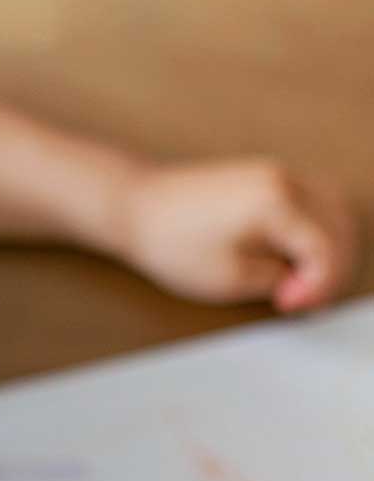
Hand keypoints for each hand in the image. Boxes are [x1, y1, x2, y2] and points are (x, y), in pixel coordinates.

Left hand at [118, 159, 359, 311]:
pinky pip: (315, 203)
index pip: (327, 249)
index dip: (318, 286)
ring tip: (302, 284)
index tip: (293, 307)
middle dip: (333, 269)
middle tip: (305, 301)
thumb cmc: (173, 243)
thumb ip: (279, 280)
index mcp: (278, 203)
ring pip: (336, 211)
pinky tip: (297, 260)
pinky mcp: (269, 178)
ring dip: (331, 250)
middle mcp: (287, 180)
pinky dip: (317, 232)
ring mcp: (280, 173)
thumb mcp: (230, 279)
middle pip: (342, 227)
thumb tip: (307, 282)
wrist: (137, 209)